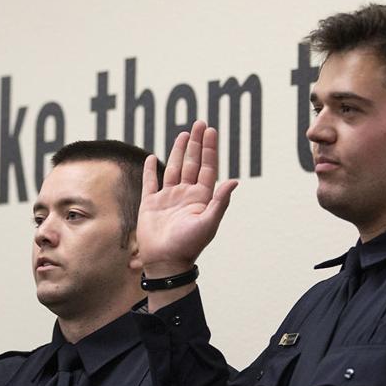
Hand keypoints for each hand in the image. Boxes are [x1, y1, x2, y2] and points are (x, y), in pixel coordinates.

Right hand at [137, 120, 237, 305]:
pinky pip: (150, 183)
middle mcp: (185, 194)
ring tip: (183, 134)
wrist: (165, 262)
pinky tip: (152, 158)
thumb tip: (234, 181)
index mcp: (200, 198)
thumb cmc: (188, 246)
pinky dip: (150, 170)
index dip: (209, 149)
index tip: (210, 131)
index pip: (206, 167)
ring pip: (173, 168)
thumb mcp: (208, 223)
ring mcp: (168, 198)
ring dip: (177, 151)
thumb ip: (220, 201)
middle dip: (195, 143)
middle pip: (191, 163)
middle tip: (199, 123)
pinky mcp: (150, 204)